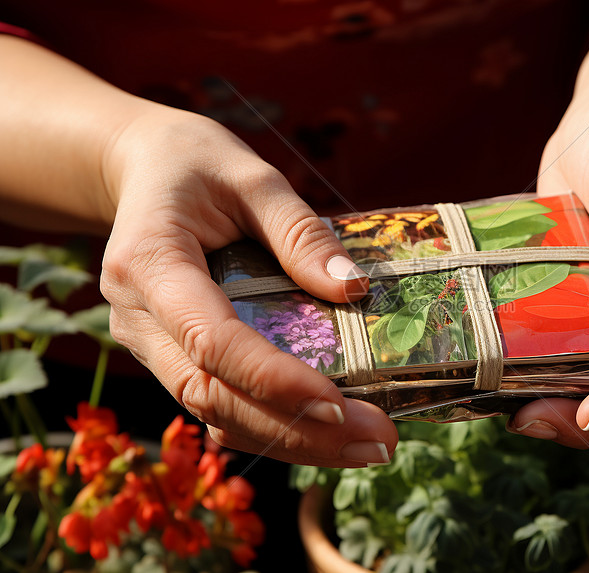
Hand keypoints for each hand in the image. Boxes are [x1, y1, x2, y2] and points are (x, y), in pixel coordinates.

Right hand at [99, 107, 396, 466]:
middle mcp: (138, 316)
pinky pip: (216, 404)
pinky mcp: (169, 356)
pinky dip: (271, 426)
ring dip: (291, 441)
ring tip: (366, 449)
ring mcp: (148, 343)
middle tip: (377, 443)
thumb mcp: (253, 177)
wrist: (143, 172)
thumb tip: (355, 292)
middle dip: (297, 430)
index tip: (339, 405)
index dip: (273, 379)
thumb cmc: (196, 165)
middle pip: (212, 395)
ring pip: (213, 413)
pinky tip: (326, 435)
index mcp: (149, 263)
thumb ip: (301, 232)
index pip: (211, 340)